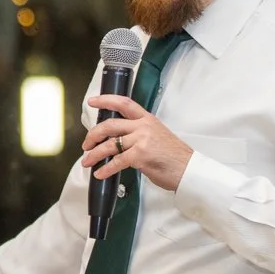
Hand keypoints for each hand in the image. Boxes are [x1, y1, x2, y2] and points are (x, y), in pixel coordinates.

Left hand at [80, 95, 194, 191]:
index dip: (105, 100)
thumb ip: (139, 133)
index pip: (124, 103)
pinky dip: (105, 169)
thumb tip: (118, 140)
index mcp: (147, 119)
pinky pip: (117, 161)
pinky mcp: (141, 155)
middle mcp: (143, 126)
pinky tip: (100, 173)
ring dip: (95, 154)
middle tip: (86, 143)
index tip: (92, 101)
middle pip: (110, 124)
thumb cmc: (174, 156)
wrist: (189, 170)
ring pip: (110, 144)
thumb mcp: (157, 135)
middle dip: (93, 134)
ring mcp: (142, 140)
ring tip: (88, 161)